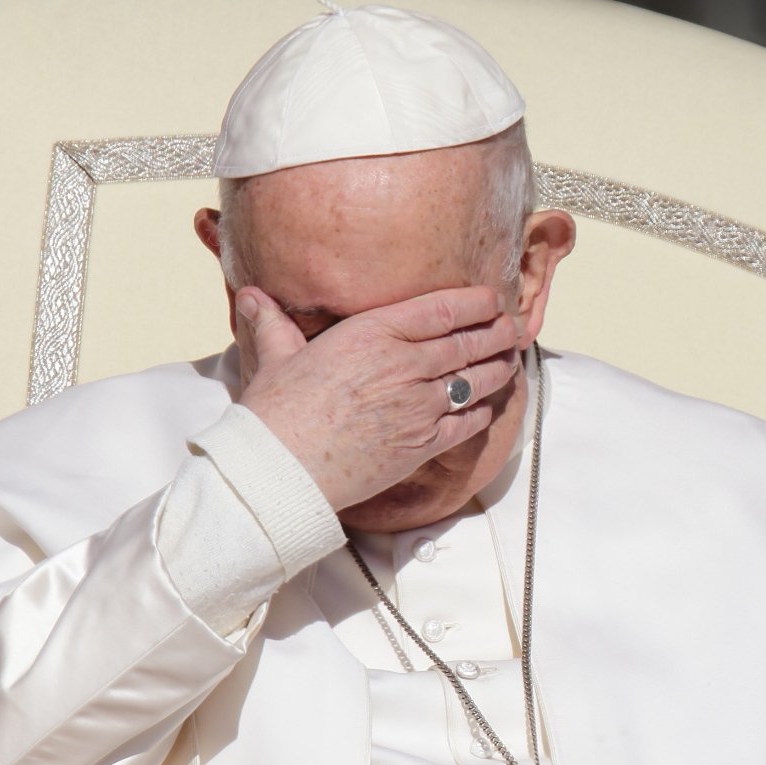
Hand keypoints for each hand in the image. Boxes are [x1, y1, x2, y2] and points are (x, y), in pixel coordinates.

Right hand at [233, 284, 521, 509]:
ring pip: (475, 381)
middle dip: (497, 333)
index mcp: (373, 333)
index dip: (475, 303)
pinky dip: (483, 412)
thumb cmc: (275, 412)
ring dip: (499, 369)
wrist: (283, 469)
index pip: (440, 309)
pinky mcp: (423, 445)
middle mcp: (404, 365)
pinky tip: (488, 406)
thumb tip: (252, 296)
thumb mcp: (275, 358)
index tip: (492, 300)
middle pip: (467, 343)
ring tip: (511, 360)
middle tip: (513, 328)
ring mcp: (419, 406)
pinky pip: (467, 423)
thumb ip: (273, 324)